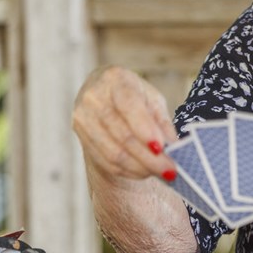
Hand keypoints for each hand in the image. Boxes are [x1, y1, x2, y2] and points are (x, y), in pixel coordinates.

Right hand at [72, 65, 177, 181]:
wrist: (102, 93)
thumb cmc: (133, 95)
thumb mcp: (152, 99)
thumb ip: (162, 121)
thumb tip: (173, 146)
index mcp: (115, 79)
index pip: (129, 106)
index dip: (145, 129)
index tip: (162, 148)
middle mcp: (94, 97)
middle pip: (123, 135)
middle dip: (149, 157)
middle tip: (171, 171)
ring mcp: (83, 118)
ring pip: (113, 153)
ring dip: (140, 168)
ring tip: (160, 173)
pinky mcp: (80, 136)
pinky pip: (105, 161)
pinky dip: (128, 171)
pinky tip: (143, 173)